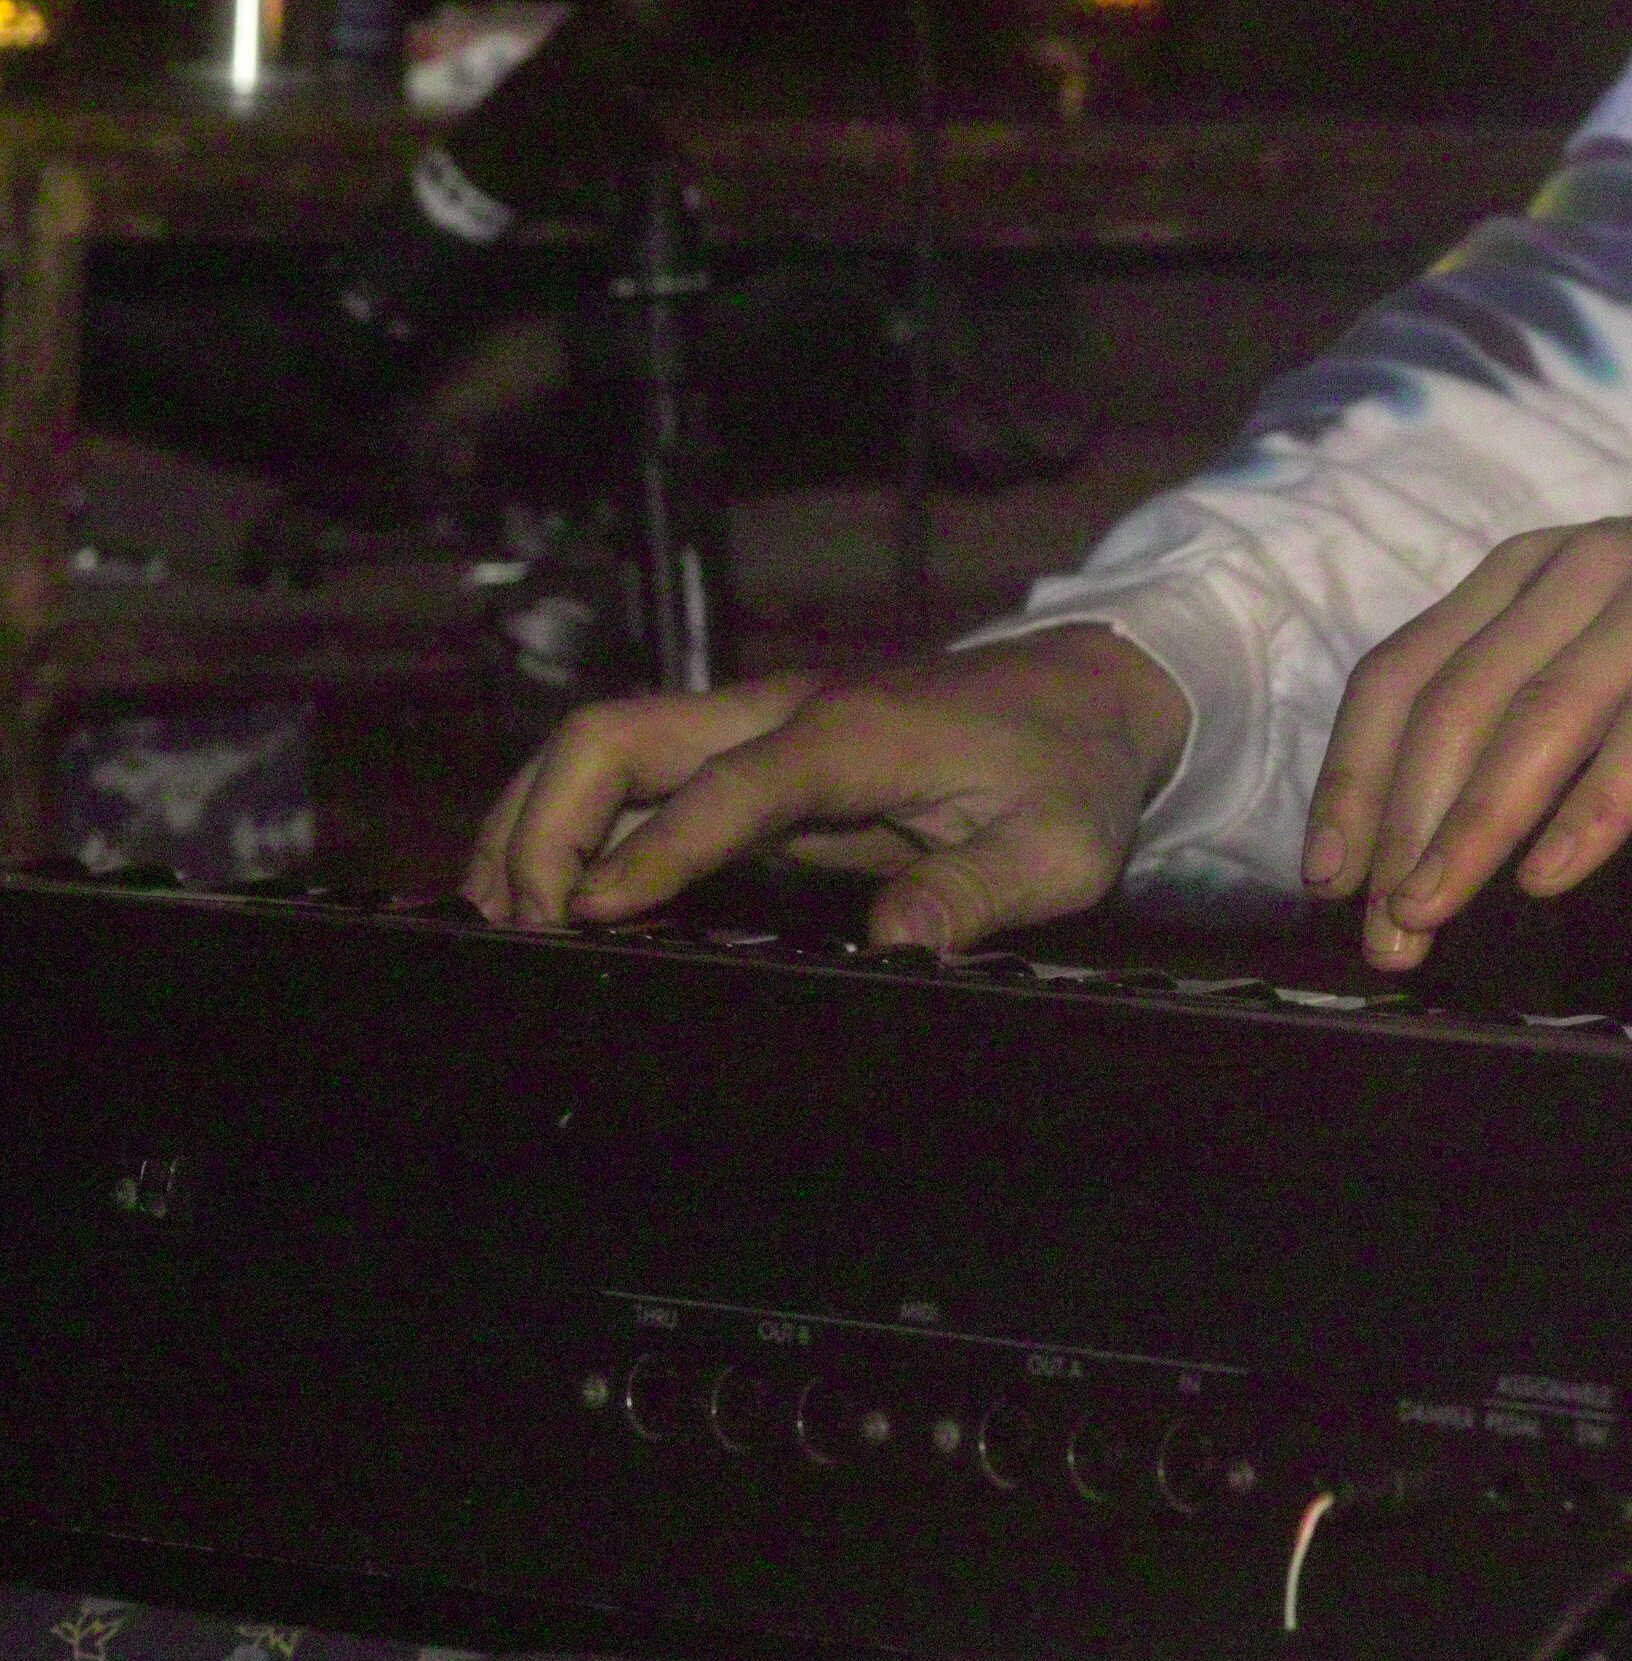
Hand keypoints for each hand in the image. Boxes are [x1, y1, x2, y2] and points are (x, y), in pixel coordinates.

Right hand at [461, 623, 1189, 949]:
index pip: (726, 788)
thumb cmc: (1072, 776)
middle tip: (515, 929)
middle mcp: (784, 715)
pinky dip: (578, 824)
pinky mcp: (755, 754)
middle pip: (620, 736)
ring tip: (495, 918)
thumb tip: (896, 945)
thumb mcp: (1058, 850)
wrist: (1088, 695)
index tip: (585, 917)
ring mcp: (761, 727)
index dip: (651, 850)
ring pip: (610, 747)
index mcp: (853, 735)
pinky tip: (549, 897)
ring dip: (539, 818)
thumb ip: (979, 894)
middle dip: (545, 822)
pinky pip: (641, 776)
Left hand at [1301, 490, 1631, 969]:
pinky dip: (1593, 809)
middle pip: (1455, 704)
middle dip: (1404, 828)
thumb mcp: (1613, 676)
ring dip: (1474, 829)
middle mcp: (1574, 569)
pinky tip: (1553, 875)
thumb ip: (1532, 738)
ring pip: (1538, 718)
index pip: (1402, 674)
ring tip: (1436, 913)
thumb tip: (1433, 853)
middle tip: (1388, 930)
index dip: (1353, 778)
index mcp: (1522, 575)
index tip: (1328, 874)